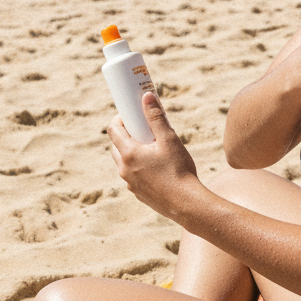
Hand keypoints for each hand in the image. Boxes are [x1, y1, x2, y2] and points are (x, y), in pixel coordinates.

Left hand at [109, 93, 199, 217]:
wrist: (186, 203)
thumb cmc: (178, 169)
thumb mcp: (169, 139)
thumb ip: (156, 117)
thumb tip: (146, 96)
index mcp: (129, 154)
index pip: (113, 130)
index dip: (120, 119)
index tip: (132, 115)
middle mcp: (124, 169)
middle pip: (117, 146)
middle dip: (127, 135)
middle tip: (144, 130)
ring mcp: (130, 183)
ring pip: (124, 162)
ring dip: (133, 153)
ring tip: (153, 149)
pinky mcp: (138, 193)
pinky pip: (134, 176)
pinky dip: (140, 168)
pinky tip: (158, 168)